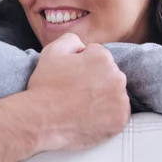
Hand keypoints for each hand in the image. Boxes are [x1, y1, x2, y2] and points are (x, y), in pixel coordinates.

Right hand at [27, 33, 129, 150]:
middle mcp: (117, 76)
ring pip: (115, 94)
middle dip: (96, 80)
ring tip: (82, 106)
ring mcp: (121, 100)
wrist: (41, 122)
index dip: (83, 66)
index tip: (73, 78)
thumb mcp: (52, 51)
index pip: (98, 56)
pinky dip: (108, 116)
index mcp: (102, 57)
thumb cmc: (45, 87)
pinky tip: (90, 117)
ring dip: (104, 97)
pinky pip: (119, 114)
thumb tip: (84, 47)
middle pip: (110, 74)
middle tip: (76, 93)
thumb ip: (72, 39)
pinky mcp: (121, 120)